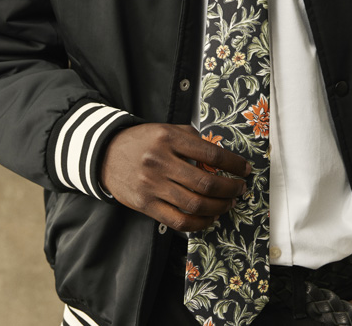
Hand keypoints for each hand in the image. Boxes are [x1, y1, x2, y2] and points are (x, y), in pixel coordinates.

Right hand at [100, 122, 250, 231]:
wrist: (105, 154)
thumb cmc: (143, 141)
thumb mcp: (167, 129)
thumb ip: (192, 140)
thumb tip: (220, 157)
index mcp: (169, 138)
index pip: (211, 154)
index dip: (233, 164)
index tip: (245, 169)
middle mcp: (160, 162)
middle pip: (206, 183)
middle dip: (230, 189)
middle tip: (240, 189)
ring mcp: (152, 185)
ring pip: (194, 204)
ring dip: (218, 207)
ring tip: (228, 204)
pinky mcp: (145, 205)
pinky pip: (178, 220)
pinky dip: (199, 223)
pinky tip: (208, 218)